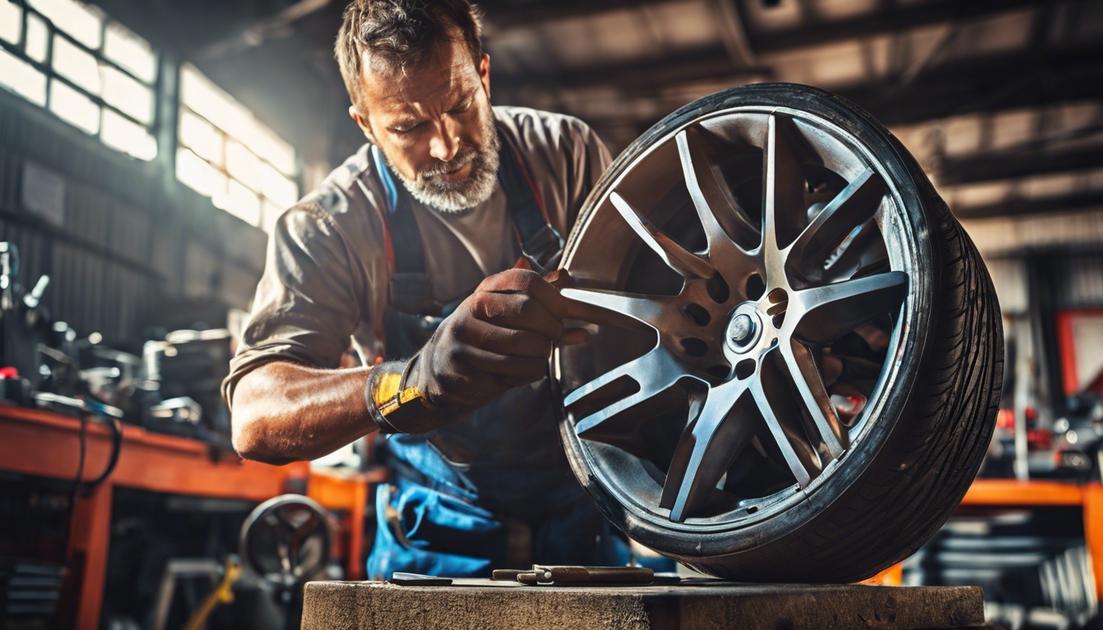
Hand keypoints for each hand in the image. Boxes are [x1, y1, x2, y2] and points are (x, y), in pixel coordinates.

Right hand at [410, 268, 587, 413]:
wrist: (440, 367)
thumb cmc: (482, 335)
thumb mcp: (503, 313)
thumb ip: (539, 305)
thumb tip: (577, 302)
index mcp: (483, 291)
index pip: (525, 280)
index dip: (553, 294)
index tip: (567, 310)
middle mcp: (470, 312)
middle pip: (527, 310)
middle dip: (552, 326)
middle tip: (556, 336)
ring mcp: (465, 343)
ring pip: (524, 346)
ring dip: (542, 354)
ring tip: (540, 355)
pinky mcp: (466, 373)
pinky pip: (514, 373)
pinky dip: (528, 373)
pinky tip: (522, 370)